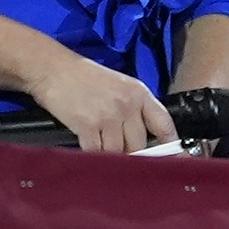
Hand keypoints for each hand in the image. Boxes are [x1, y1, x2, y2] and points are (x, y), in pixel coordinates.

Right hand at [23, 52, 178, 154]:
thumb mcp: (118, 85)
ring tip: (99, 145)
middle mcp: (127, 105)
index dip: (171, 145)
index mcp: (138, 93)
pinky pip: (96, 152)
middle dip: (130, 153)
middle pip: (139, 145)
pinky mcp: (88, 125)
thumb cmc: (83, 77)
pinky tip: (87, 147)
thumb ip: (134, 108)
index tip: (174, 158)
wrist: (53, 69)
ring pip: (118, 152)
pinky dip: (92, 155)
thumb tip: (142, 139)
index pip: (163, 123)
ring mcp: (108, 116)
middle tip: (121, 155)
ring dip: (109, 155)